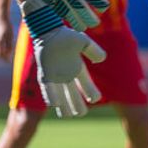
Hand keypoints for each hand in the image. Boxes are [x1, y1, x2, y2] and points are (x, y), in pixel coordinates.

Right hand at [0, 17, 13, 60]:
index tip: (9, 61)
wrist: (0, 19)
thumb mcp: (10, 37)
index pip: (0, 54)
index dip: (4, 58)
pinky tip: (4, 49)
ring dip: (1, 53)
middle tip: (8, 59)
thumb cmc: (7, 27)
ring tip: (7, 54)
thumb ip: (9, 46)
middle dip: (3, 57)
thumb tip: (9, 54)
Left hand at [19, 0, 104, 117]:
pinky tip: (55, 105)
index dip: (90, 91)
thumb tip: (102, 60)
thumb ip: (94, 50)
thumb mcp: (84, 42)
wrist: (49, 32)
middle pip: (72, 92)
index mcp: (76, 68)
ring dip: (64, 104)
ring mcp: (55, 75)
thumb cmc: (66, 36)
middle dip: (76, 103)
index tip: (95, 99)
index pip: (85, 83)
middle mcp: (65, 74)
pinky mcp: (45, 73)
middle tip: (81, 114)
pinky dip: (51, 96)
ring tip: (68, 115)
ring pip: (60, 94)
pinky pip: (48, 87)